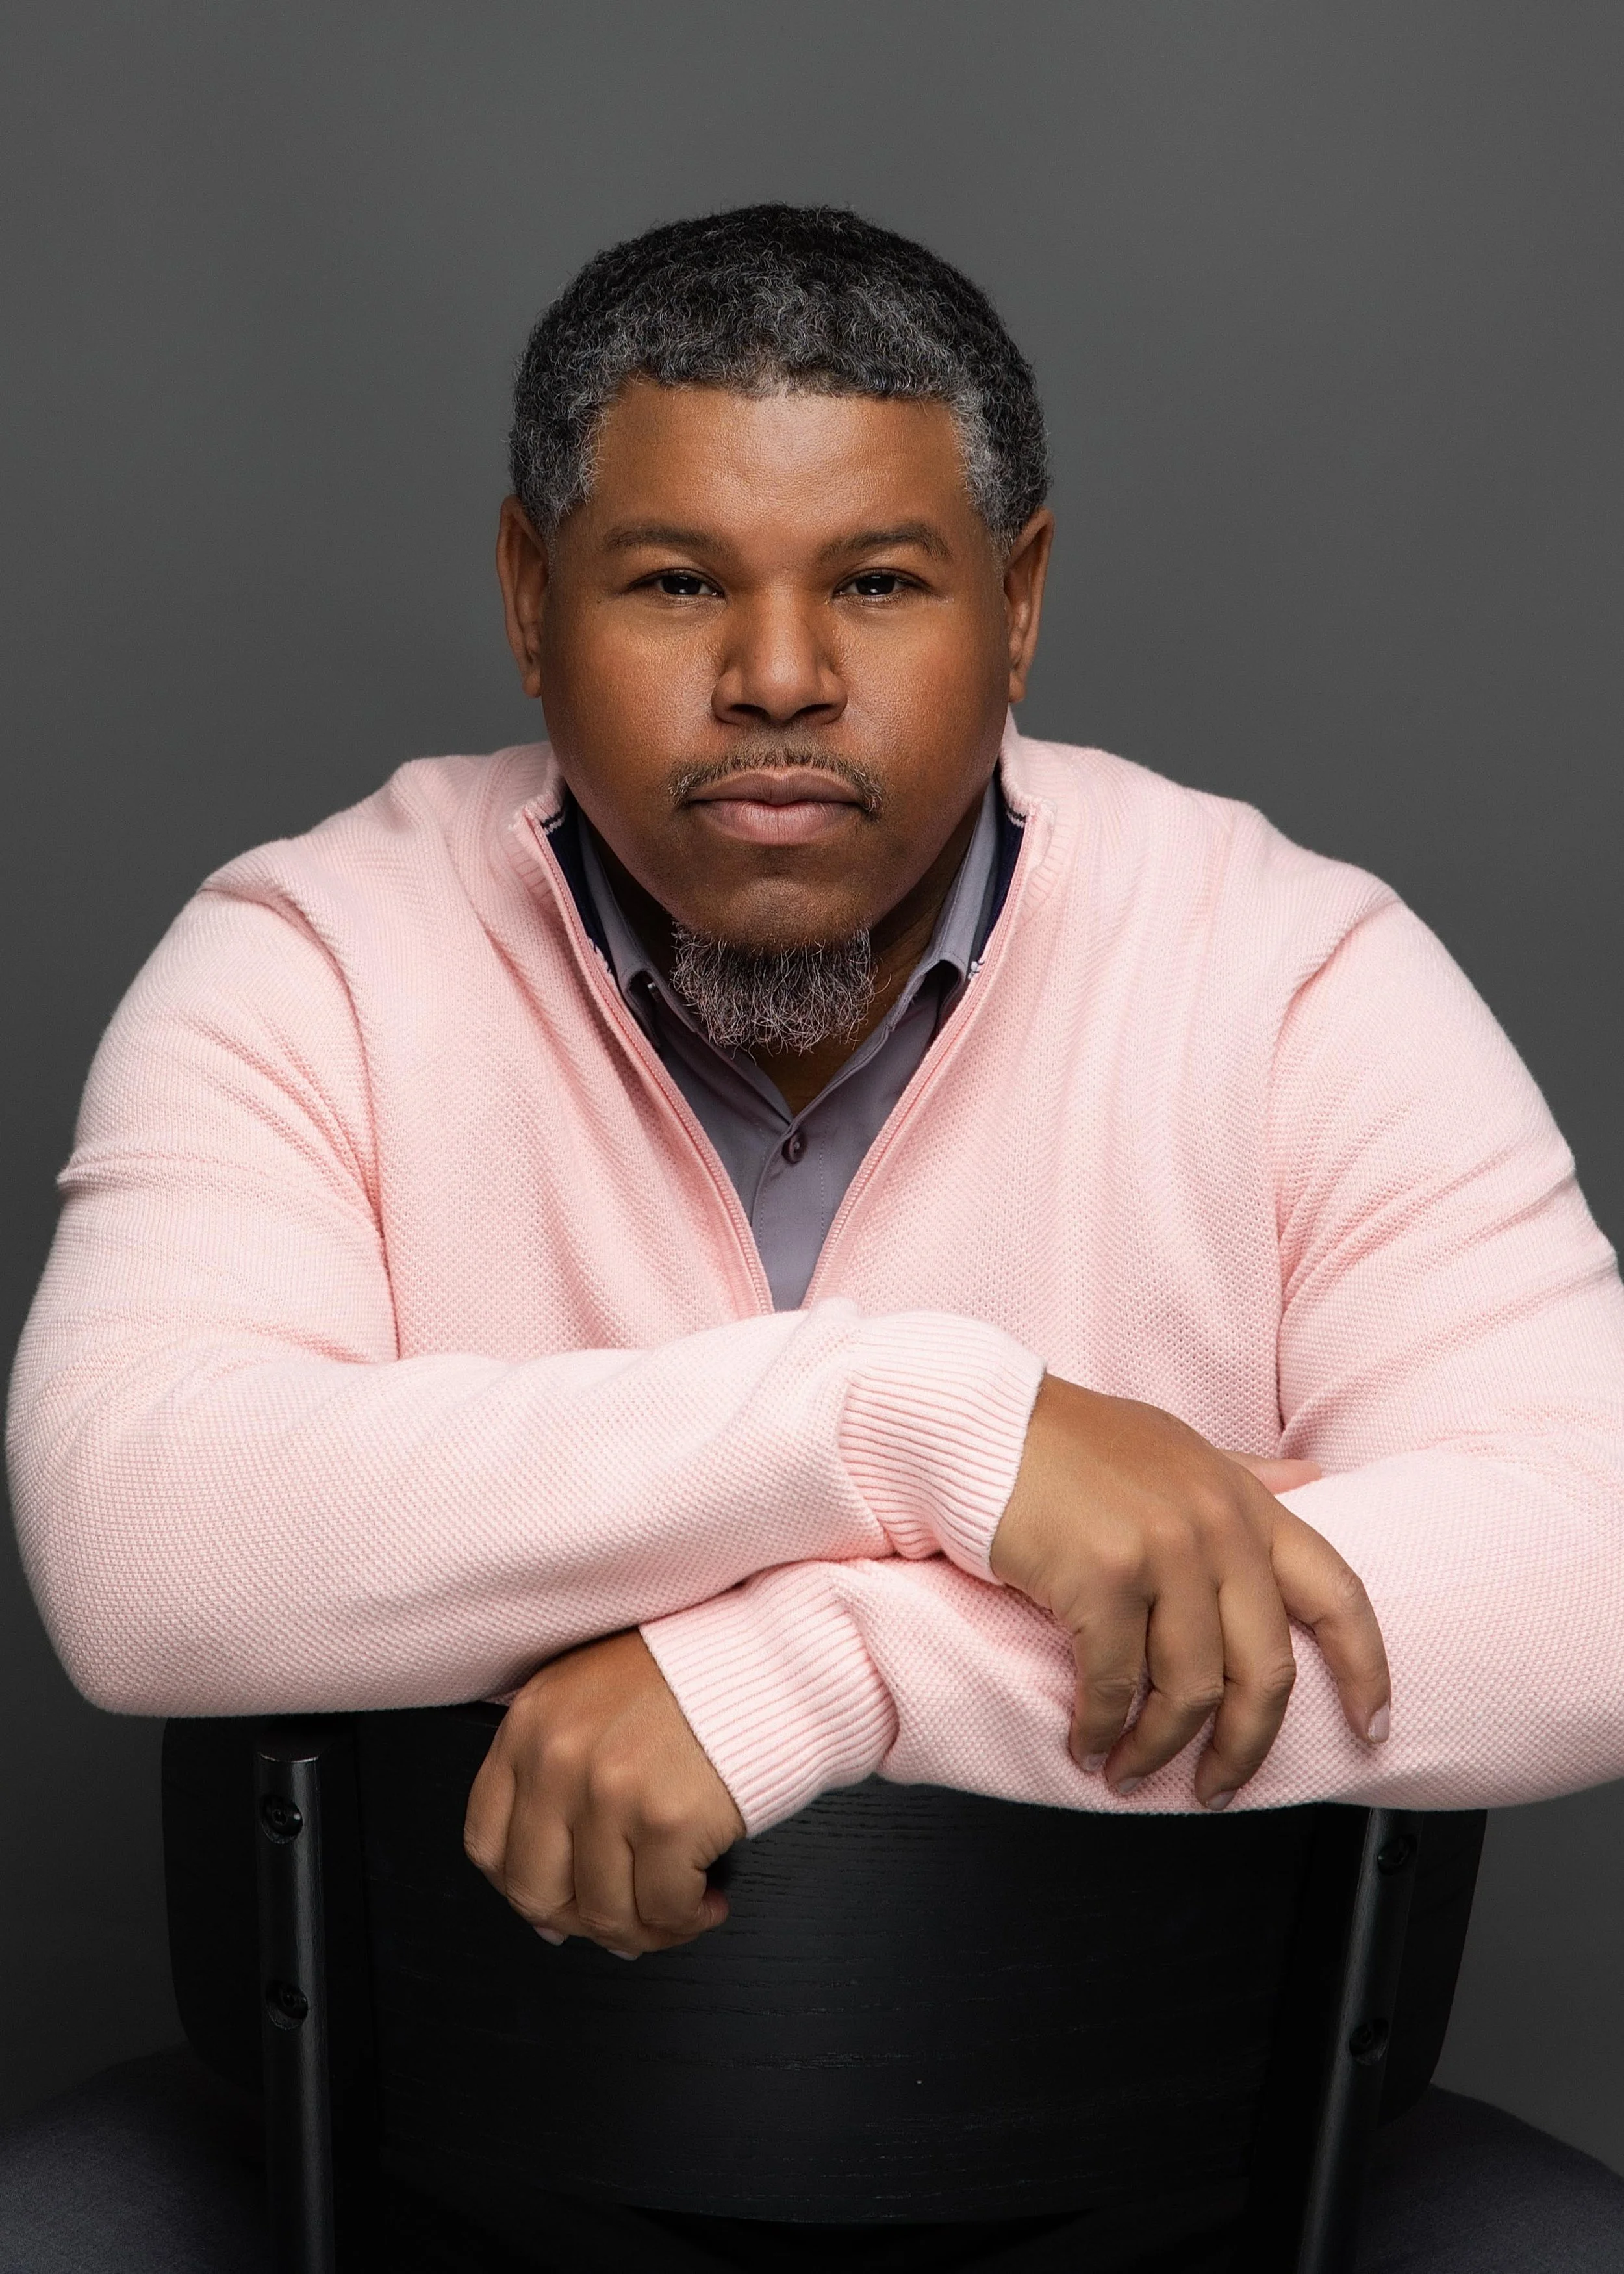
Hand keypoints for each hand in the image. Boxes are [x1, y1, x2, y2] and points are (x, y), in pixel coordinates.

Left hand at [464, 1629, 744, 1956]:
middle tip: (624, 1915)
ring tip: (679, 1906)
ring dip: (647, 1927)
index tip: (559, 1902)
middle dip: (584, 1920)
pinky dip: (688, 1919)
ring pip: (603, 1913)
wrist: (778, 1657)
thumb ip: (561, 1782)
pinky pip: (663, 1909)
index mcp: (533, 1722)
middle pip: (536, 1890)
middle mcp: (558, 1755)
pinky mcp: (667, 1818)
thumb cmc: (699, 1677)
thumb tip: (553, 1905)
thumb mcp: (597, 1701)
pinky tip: (707, 1897)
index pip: (487, 1842)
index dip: (527, 1888)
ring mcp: (609, 1789)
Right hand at [988, 1376, 1389, 1807]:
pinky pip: (1116, 1683)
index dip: (1365, 1670)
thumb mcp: (1177, 1449)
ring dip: (1160, 1750)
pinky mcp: (1102, 1575)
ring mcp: (1163, 1550)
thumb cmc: (1070, 1439)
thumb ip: (1247, 1473)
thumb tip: (1313, 1481)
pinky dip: (1101, 1728)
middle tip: (1218, 1787)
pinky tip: (1085, 1741)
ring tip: (1130, 1771)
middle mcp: (1217, 1524)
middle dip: (1245, 1747)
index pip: (1337, 1593)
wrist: (982, 1419)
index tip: (1370, 1726)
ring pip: (1190, 1690)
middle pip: (1265, 1670)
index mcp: (1245, 1500)